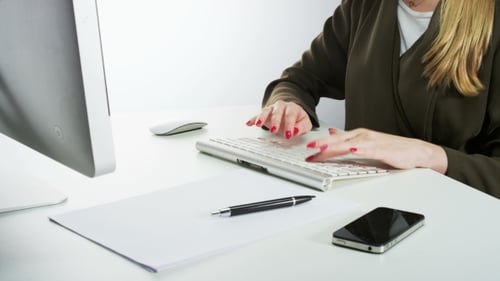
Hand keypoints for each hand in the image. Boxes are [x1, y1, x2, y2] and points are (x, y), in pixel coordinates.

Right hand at [246, 101, 312, 138]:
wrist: (292, 114)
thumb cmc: (298, 119)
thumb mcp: (305, 124)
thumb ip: (302, 127)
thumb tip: (296, 131)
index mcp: (292, 108)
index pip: (290, 115)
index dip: (289, 125)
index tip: (289, 134)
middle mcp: (281, 106)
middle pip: (277, 111)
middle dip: (276, 121)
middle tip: (274, 130)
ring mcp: (272, 109)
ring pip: (266, 111)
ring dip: (262, 117)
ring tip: (259, 124)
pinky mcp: (265, 114)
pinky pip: (258, 115)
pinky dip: (253, 119)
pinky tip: (249, 123)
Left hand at [305, 128, 447, 173]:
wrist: (416, 151)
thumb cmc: (391, 149)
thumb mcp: (365, 143)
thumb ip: (348, 139)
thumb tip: (332, 132)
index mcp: (357, 136)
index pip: (335, 141)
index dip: (321, 146)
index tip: (307, 152)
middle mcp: (363, 136)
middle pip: (339, 140)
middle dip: (323, 144)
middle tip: (310, 149)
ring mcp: (373, 141)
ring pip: (350, 143)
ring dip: (336, 145)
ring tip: (323, 148)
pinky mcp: (384, 149)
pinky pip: (370, 149)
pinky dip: (360, 148)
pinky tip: (352, 149)